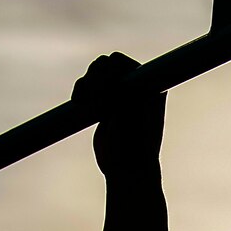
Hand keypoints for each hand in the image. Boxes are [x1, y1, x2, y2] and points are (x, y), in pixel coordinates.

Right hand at [72, 52, 166, 176]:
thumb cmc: (134, 143)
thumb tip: (102, 65)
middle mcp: (136, 86)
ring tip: (86, 102)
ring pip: (95, 73)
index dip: (109, 73)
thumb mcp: (126, 112)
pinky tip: (80, 103)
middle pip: (107, 63)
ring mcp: (119, 94)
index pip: (122, 62)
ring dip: (86, 84)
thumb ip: (115, 87)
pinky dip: (81, 90)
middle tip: (94, 98)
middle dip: (95, 77)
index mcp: (150, 85)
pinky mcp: (104, 103)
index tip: (110, 94)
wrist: (127, 168)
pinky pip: (87, 86)